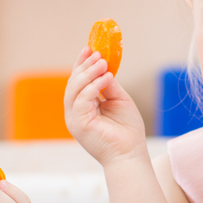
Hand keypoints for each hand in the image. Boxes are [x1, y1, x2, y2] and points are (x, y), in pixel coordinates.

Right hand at [64, 47, 147, 166]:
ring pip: (74, 89)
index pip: (77, 82)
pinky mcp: (78, 124)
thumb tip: (104, 66)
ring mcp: (74, 119)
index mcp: (83, 107)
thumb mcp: (119, 100)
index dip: (81, 64)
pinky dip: (93, 86)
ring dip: (88, 73)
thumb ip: (109, 85)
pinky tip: (107, 78)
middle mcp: (75, 112)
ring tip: (103, 63)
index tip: (90, 48)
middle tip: (98, 54)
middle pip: (73, 83)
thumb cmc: (127, 131)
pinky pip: (82, 99)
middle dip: (84, 66)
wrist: (130, 154)